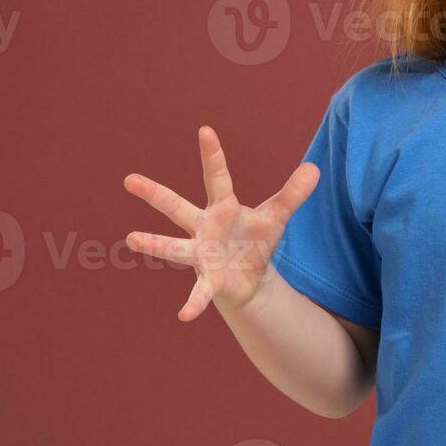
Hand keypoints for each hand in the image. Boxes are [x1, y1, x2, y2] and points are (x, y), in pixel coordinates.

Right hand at [123, 126, 318, 320]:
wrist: (251, 277)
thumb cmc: (256, 240)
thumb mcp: (277, 216)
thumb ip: (293, 194)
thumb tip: (315, 167)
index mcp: (223, 208)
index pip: (217, 177)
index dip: (212, 155)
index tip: (205, 130)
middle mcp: (204, 227)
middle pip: (177, 207)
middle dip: (155, 194)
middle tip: (130, 179)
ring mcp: (201, 253)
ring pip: (173, 247)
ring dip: (154, 243)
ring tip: (132, 238)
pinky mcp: (208, 279)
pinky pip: (199, 292)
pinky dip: (193, 303)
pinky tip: (184, 315)